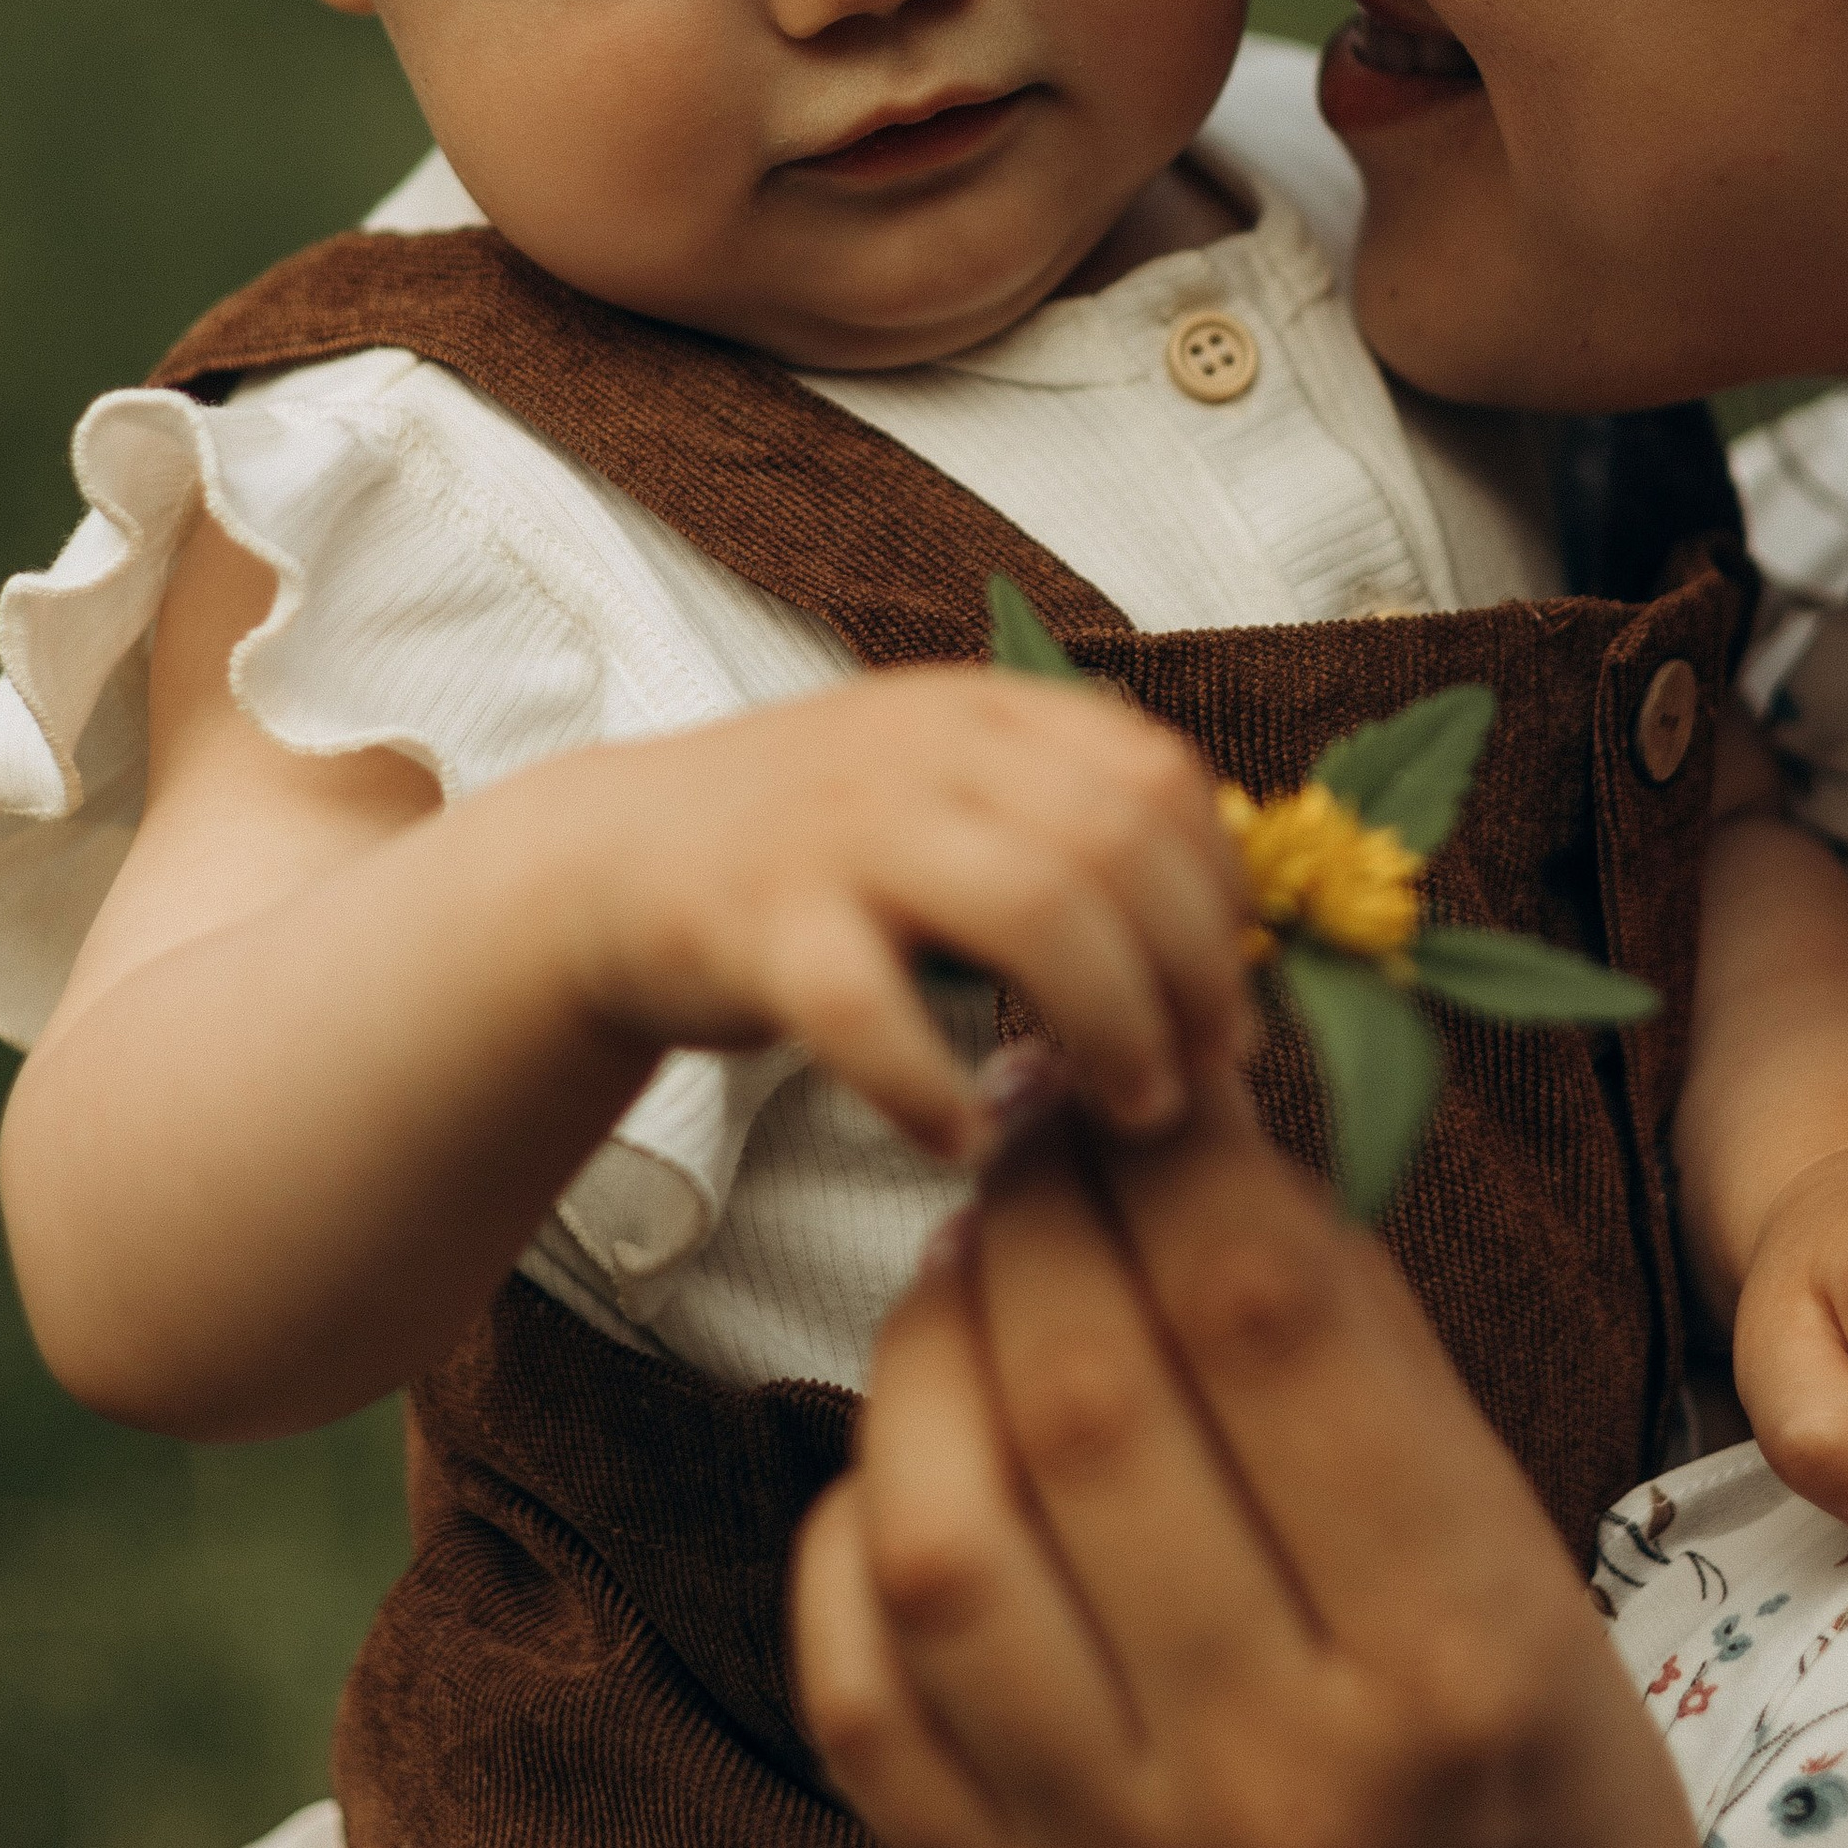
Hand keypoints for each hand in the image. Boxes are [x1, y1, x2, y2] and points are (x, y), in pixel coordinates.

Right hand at [554, 666, 1250, 1162]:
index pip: (1160, 775)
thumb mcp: (954, 798)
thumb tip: (1236, 949)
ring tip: (1124, 1112)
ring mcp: (838, 829)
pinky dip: (932, 1087)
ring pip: (1035, 909)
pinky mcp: (757, 924)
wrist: (610, 866)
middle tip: (1199, 1077)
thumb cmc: (822, 858)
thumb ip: (1074, 834)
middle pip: (1120, 843)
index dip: (1222, 895)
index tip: (1232, 997)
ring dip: (1109, 1027)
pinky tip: (961, 1137)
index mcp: (985, 711)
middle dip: (1190, 975)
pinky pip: (869, 1009)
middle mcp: (920, 748)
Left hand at [793, 1074, 1729, 1847]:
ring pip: (943, 1530)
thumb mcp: (1528, 1566)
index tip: (1144, 1071)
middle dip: (1043, 1215)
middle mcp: (1278, 1775)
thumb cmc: (1547, 1796)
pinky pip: (865, 1674)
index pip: (1270, 1325)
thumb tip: (1186, 1137)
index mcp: (1458, 1658)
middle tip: (1032, 1127)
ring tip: (975, 1263)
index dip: (1183, 1156)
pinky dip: (867, 1520)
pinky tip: (923, 1445)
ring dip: (933, 1345)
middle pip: (1087, 1403)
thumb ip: (1360, 1358)